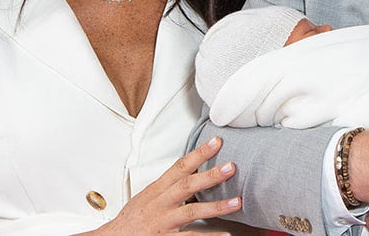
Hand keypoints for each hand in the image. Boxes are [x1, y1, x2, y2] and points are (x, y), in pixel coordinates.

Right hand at [91, 136, 240, 234]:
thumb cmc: (132, 218)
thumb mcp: (148, 195)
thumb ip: (169, 184)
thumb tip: (192, 171)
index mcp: (158, 189)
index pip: (180, 166)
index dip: (199, 153)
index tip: (217, 142)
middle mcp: (161, 203)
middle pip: (187, 185)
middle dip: (210, 175)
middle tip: (231, 167)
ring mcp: (164, 220)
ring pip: (192, 211)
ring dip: (216, 206)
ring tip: (237, 202)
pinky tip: (225, 234)